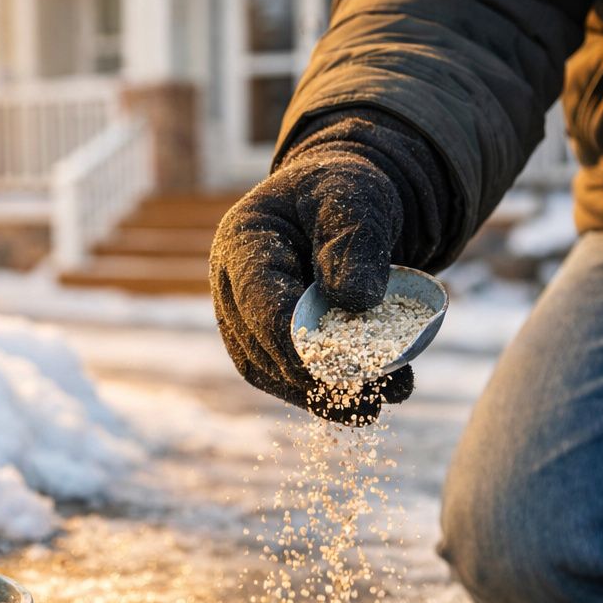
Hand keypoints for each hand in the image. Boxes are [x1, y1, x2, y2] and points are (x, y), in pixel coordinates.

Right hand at [209, 122, 416, 424]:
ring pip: (267, 370)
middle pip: (257, 346)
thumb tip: (353, 301)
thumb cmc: (347, 192)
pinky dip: (322, 394)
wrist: (346, 202)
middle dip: (311, 377)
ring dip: (316, 396)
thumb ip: (355, 242)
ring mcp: (244, 315)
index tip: (342, 365)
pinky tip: (364, 405)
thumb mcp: (358, 199)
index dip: (294, 338)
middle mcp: (231, 284)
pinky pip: (285, 376)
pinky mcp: (267, 338)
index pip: (258, 300)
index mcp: (243, 241)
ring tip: (371, 409)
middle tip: (365, 396)